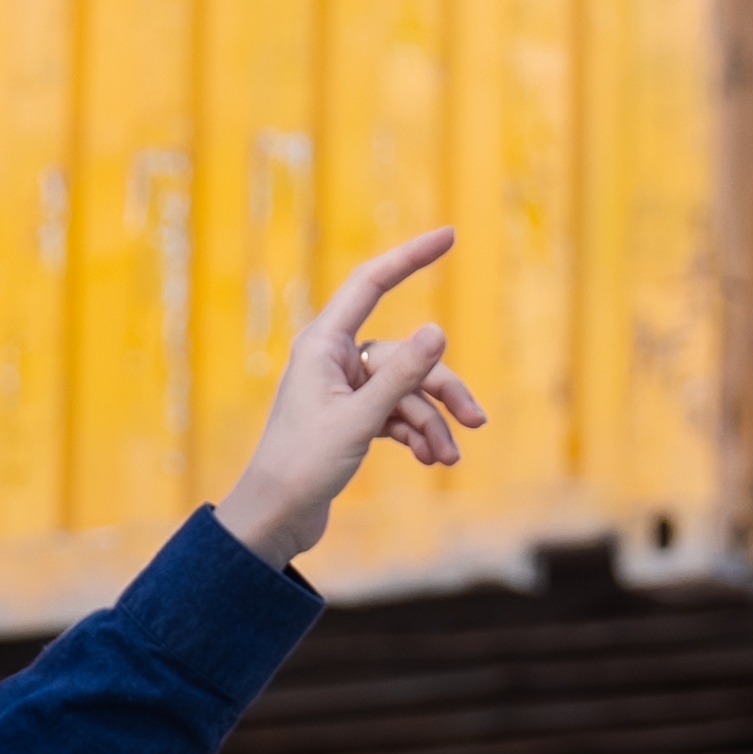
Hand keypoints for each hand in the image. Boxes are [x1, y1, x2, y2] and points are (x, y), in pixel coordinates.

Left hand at [218, 226, 487, 567]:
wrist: (275, 519)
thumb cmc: (303, 465)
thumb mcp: (360, 419)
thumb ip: (401, 376)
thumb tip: (439, 329)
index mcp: (323, 344)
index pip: (371, 283)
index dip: (410, 256)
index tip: (449, 235)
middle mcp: (333, 360)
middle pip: (406, 355)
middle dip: (442, 389)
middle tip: (477, 419)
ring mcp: (344, 390)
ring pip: (407, 391)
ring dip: (432, 423)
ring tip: (448, 458)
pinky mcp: (352, 420)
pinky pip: (398, 414)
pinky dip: (417, 435)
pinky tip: (429, 460)